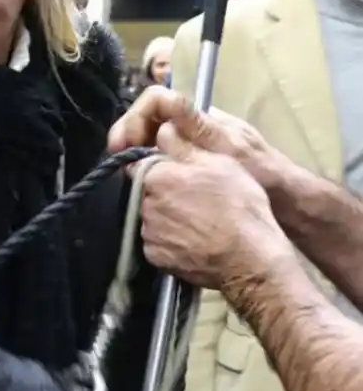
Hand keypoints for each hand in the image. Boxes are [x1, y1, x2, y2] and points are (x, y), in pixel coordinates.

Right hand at [109, 87, 286, 192]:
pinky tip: (138, 184)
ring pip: (147, 141)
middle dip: (126, 135)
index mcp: (200, 119)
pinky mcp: (186, 170)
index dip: (134, 118)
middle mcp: (190, 130)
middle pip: (146, 120)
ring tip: (123, 172)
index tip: (121, 143)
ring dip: (130, 153)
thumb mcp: (231, 150)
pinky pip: (155, 162)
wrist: (285, 202)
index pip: (156, 101)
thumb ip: (198, 129)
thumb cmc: (263, 174)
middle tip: (114, 158)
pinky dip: (142, 169)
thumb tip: (167, 103)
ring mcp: (187, 150)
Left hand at [132, 123, 290, 289]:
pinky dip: (171, 241)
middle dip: (164, 193)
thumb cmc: (239, 205)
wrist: (249, 259)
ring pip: (153, 218)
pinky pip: (158, 243)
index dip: (159, 167)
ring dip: (168, 217)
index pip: (140, 164)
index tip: (177, 173)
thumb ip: (183, 146)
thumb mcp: (220, 163)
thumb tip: (161, 132)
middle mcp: (144, 204)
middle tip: (194, 200)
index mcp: (156, 176)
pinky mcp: (155, 258)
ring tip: (198, 223)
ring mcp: (148, 233)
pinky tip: (194, 241)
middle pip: (147, 193)